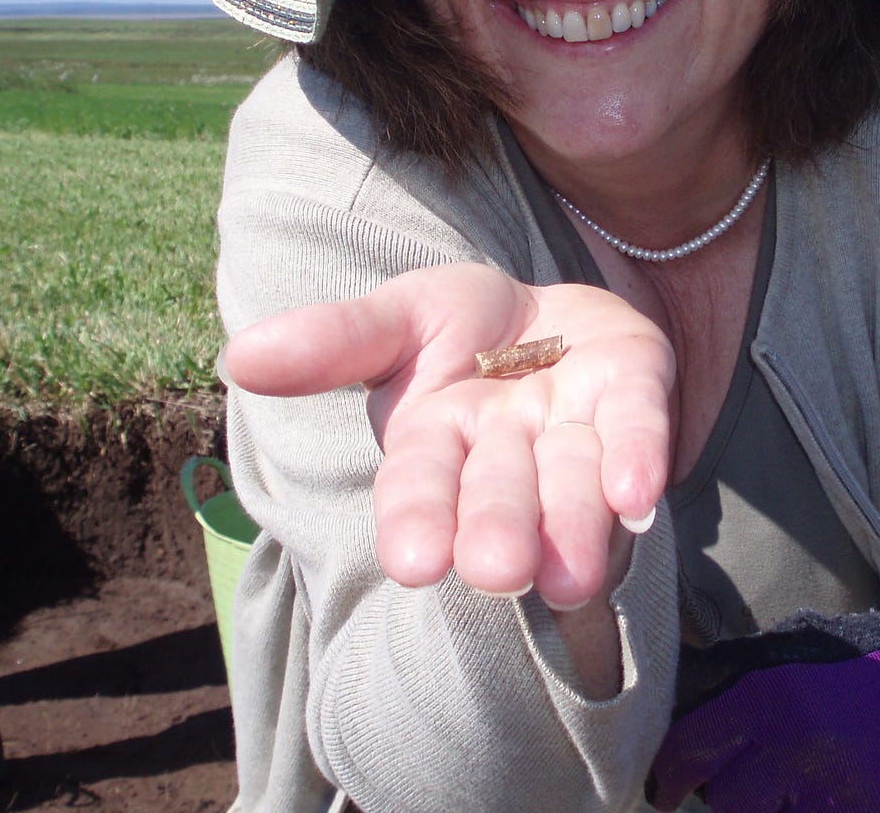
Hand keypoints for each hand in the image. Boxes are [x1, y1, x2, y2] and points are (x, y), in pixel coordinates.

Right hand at [219, 263, 674, 608]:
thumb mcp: (397, 318)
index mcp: (437, 440)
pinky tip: (639, 493)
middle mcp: (508, 450)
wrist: (550, 307)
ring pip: (573, 479)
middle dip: (500, 530)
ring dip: (575, 522)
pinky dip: (640, 457)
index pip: (420, 485)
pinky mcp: (634, 392)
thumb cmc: (461, 328)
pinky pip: (639, 425)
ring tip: (576, 572)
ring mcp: (575, 427)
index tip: (418, 562)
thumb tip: (240, 356)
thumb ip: (333, 342)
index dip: (419, 520)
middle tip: (502, 571)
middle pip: (501, 494)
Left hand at [647, 609, 879, 812]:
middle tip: (742, 784)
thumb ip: (739, 670)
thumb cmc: (878, 664)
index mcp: (772, 696)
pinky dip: (815, 808)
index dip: (671, 774)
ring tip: (793, 786)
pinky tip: (827, 794)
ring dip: (772, 807)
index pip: (692, 749)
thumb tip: (684, 691)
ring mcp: (836, 794)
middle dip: (728, 795)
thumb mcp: (802, 646)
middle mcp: (797, 747)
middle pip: (726, 799)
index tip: (664, 789)